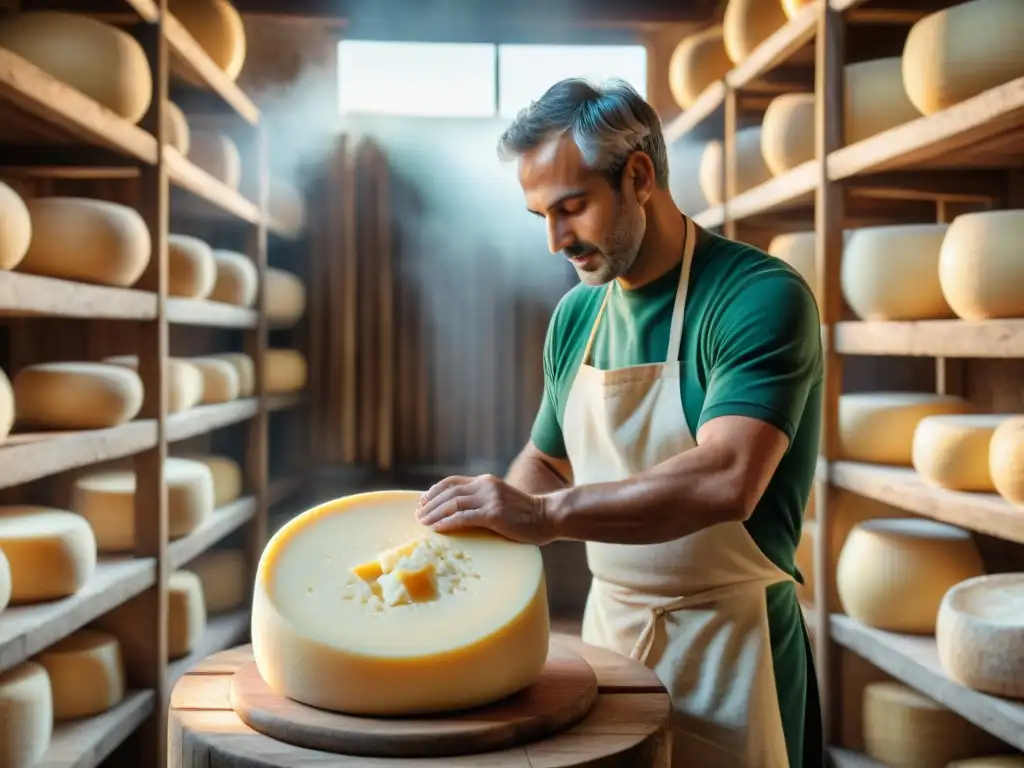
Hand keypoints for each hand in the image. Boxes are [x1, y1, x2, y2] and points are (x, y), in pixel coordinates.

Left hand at [415, 474, 554, 544]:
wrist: (547, 517)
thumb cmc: (524, 514)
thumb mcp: (500, 500)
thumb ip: (482, 500)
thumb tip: (459, 512)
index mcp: (485, 481)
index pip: (452, 482)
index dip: (434, 491)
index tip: (422, 502)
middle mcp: (486, 486)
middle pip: (449, 492)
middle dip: (430, 504)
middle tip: (418, 515)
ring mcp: (490, 499)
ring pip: (453, 503)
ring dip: (435, 513)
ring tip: (423, 523)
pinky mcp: (494, 514)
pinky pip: (464, 517)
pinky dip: (448, 522)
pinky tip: (437, 528)